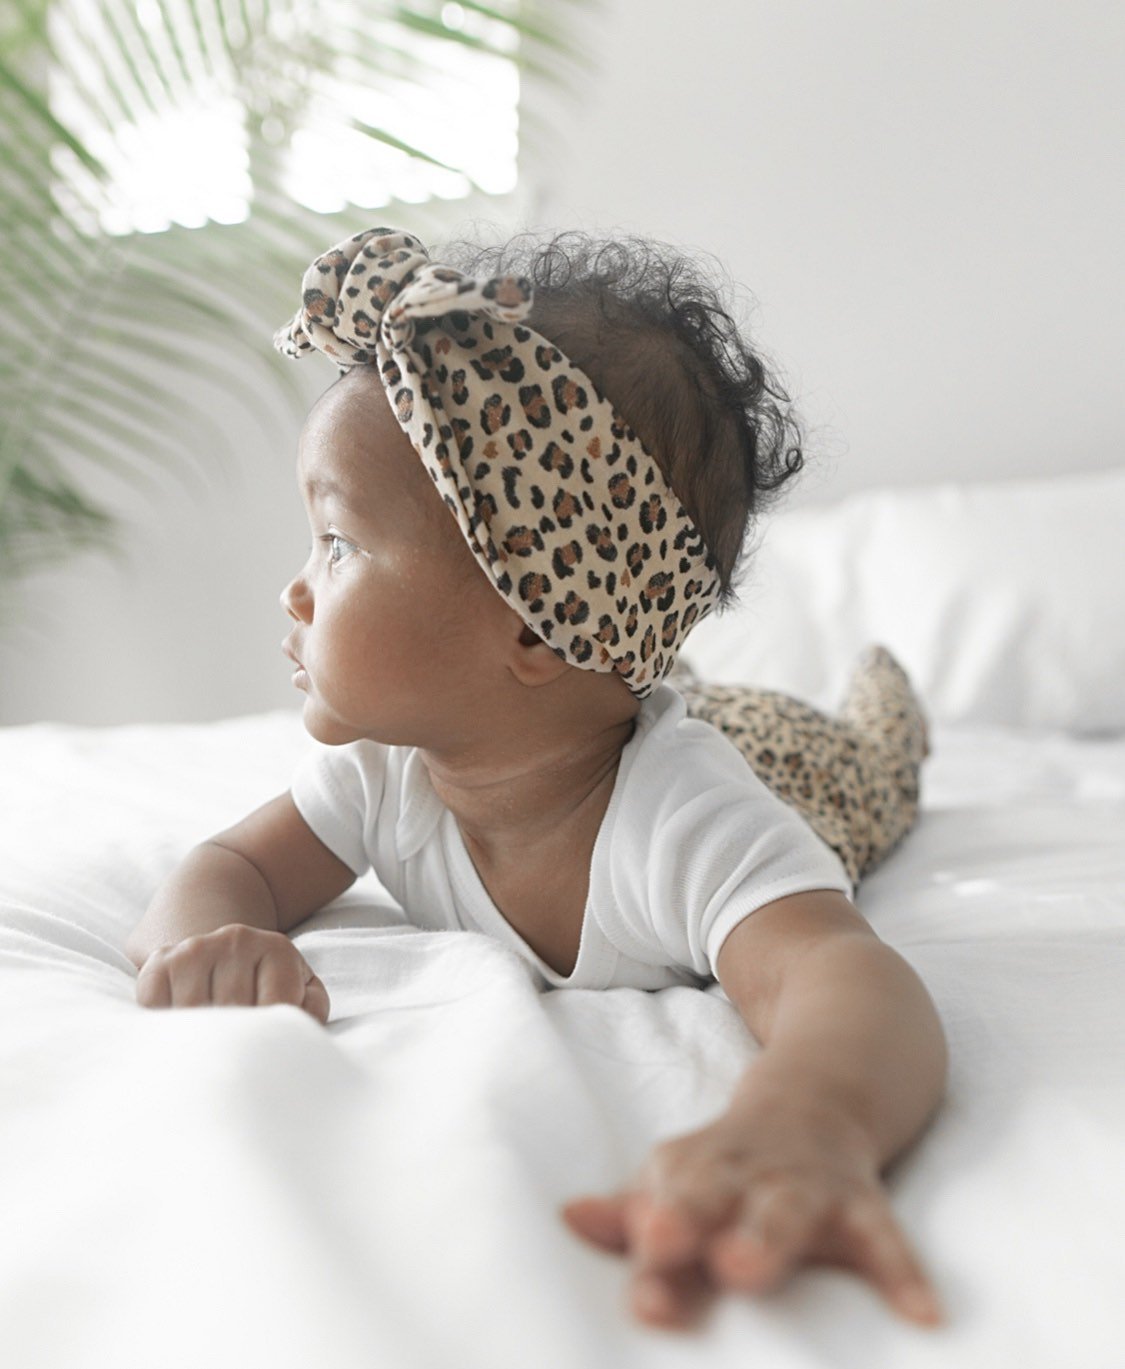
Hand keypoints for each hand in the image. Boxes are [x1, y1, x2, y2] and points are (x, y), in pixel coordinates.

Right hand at [134, 924, 329, 1024]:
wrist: (224, 949)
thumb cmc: (267, 984)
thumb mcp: (302, 990)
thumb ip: (312, 1009)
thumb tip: (300, 1028)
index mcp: (277, 949)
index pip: (278, 1005)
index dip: (270, 1033)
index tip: (264, 1042)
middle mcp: (237, 940)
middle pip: (234, 1010)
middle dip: (234, 1036)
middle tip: (234, 1046)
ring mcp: (197, 949)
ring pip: (193, 1012)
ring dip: (198, 1034)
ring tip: (210, 1036)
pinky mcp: (161, 961)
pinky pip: (155, 1005)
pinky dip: (164, 1023)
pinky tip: (181, 1022)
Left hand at [561, 1099, 941, 1329]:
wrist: (819, 1094)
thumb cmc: (733, 1164)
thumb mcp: (680, 1178)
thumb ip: (631, 1210)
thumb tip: (569, 1218)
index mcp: (693, 1171)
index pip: (662, 1209)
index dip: (647, 1242)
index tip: (636, 1280)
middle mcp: (743, 1173)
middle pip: (711, 1194)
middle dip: (687, 1219)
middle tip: (660, 1243)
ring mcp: (804, 1183)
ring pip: (787, 1208)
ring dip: (766, 1236)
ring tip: (746, 1270)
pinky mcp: (861, 1200)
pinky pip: (885, 1237)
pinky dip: (904, 1272)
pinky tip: (924, 1316)